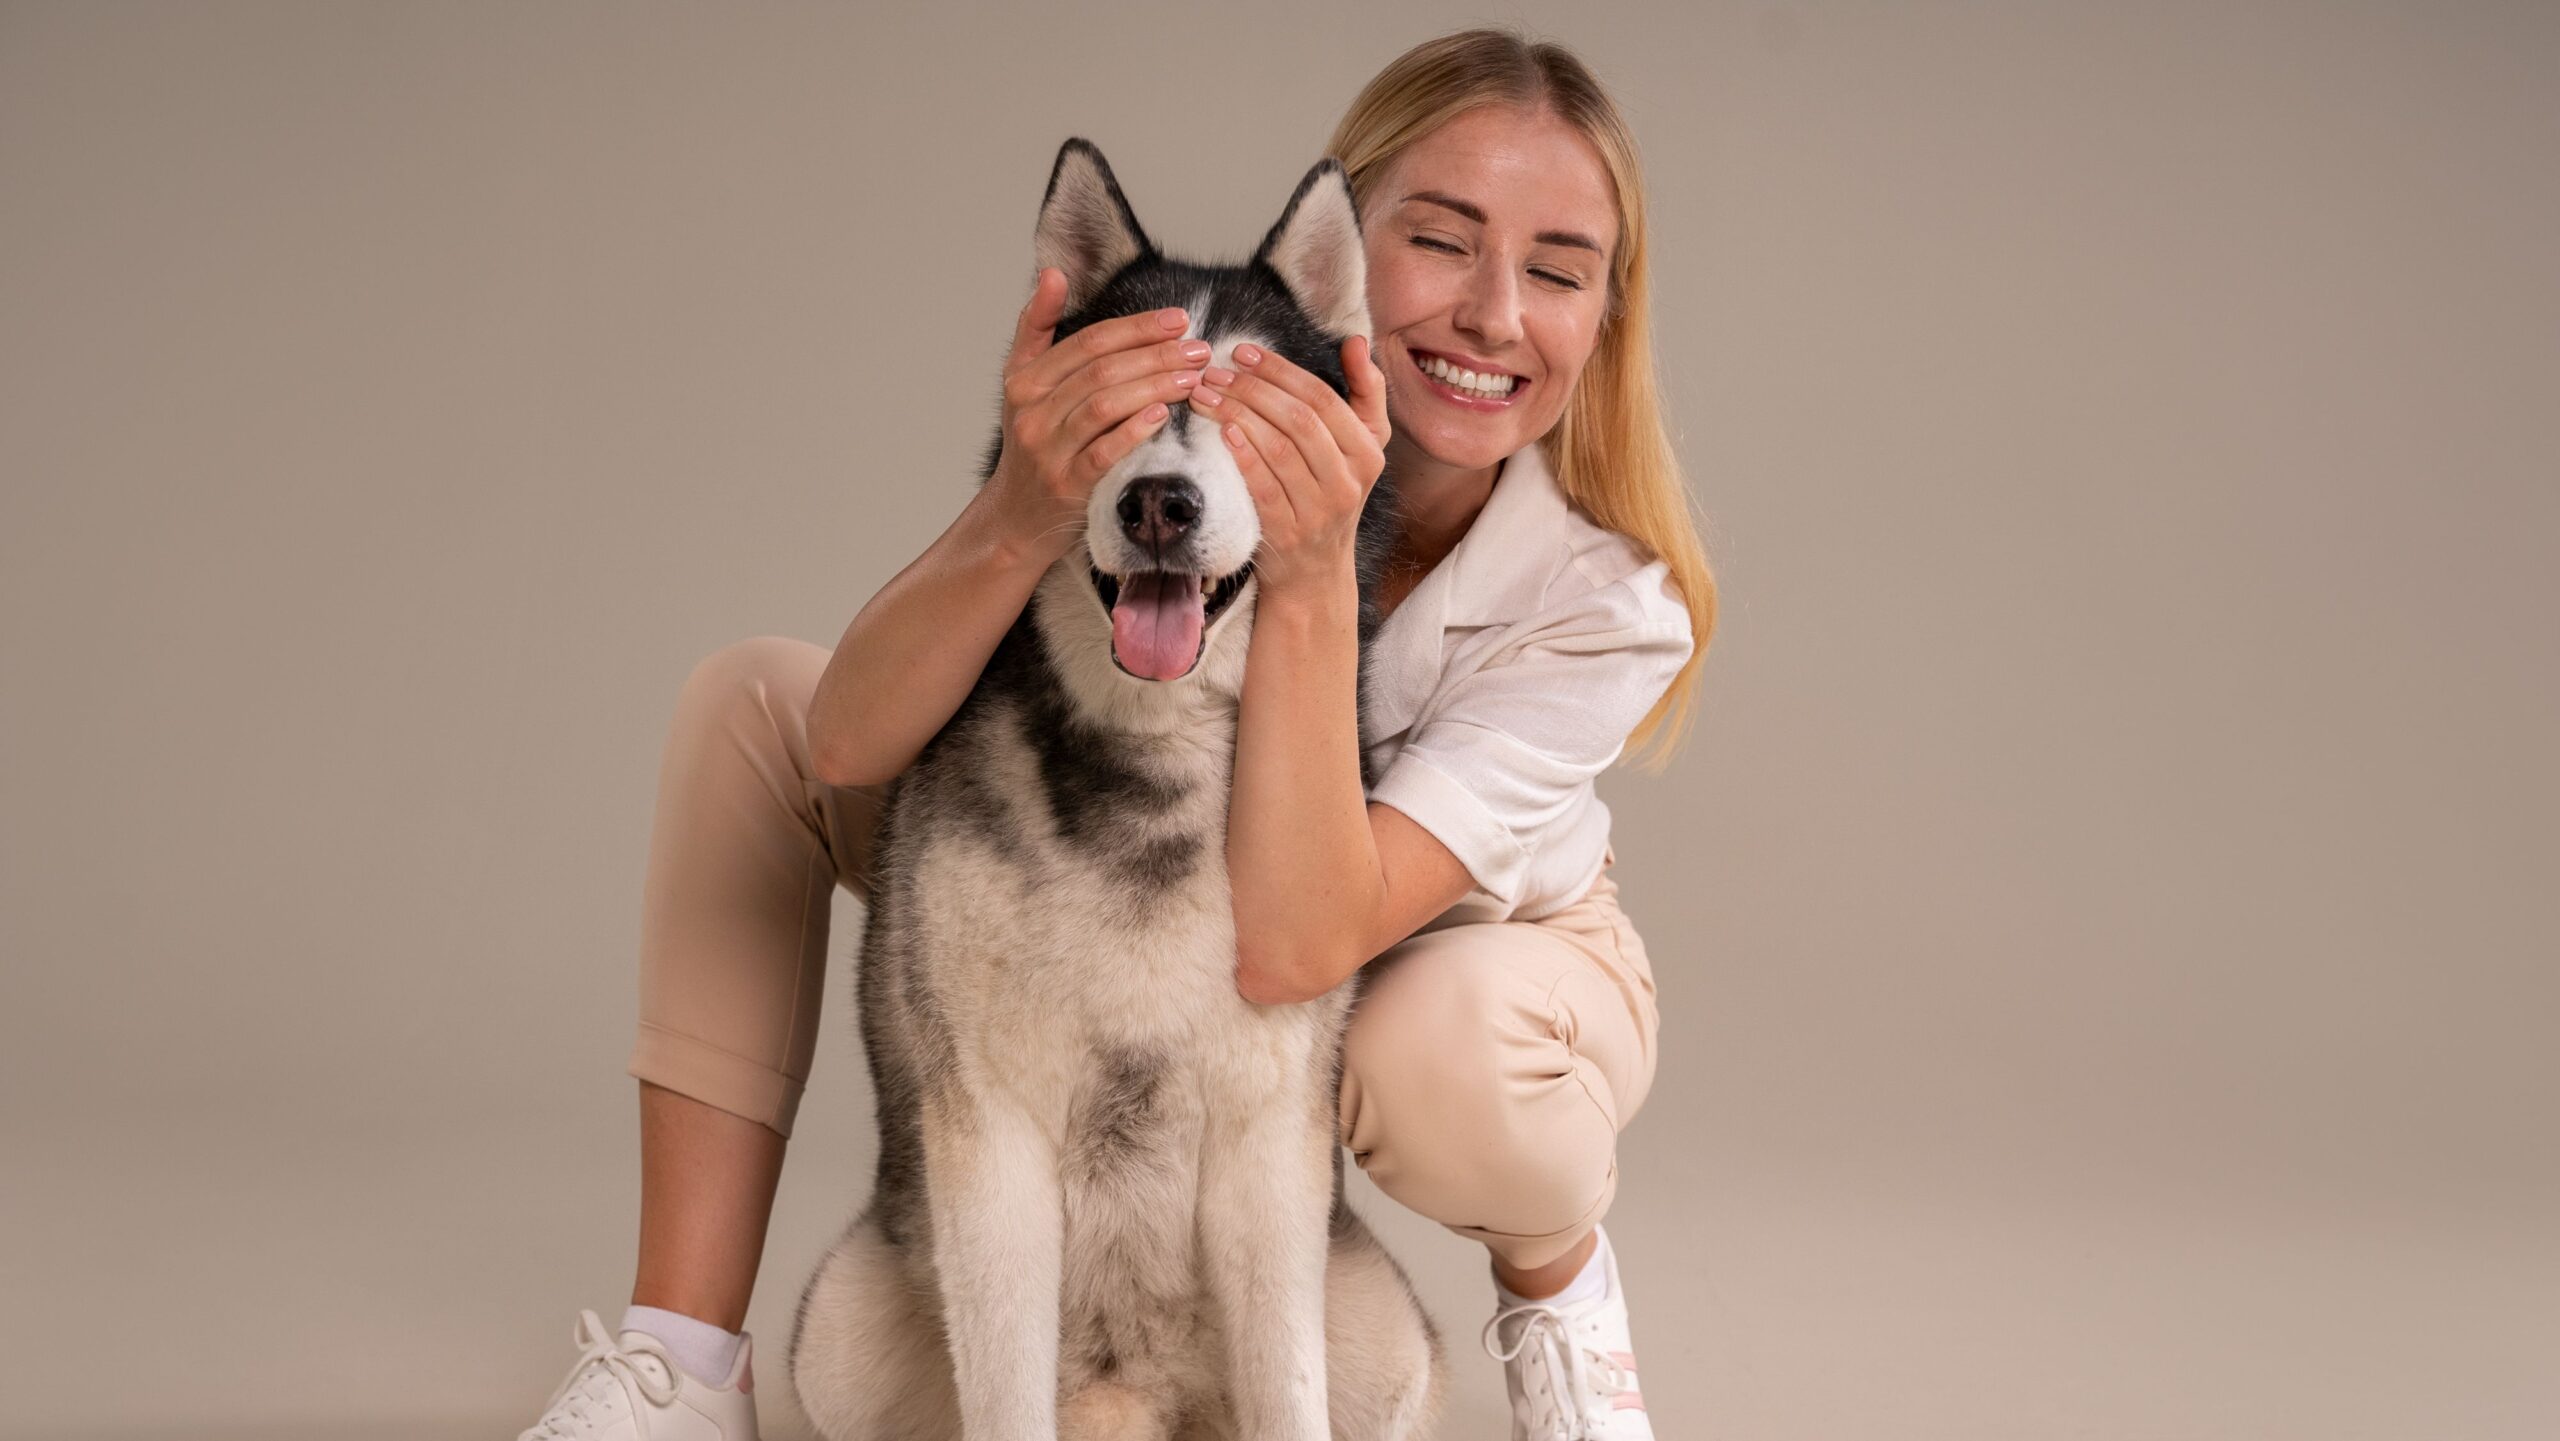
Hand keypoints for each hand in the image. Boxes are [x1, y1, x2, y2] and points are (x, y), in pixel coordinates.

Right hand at [982, 268, 1212, 564]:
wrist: (1016, 515)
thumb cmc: (1034, 441)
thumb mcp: (1024, 382)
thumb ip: (1038, 326)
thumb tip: (1053, 272)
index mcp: (1025, 380)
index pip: (1089, 342)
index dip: (1138, 327)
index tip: (1180, 319)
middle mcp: (1032, 411)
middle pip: (1102, 370)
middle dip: (1156, 355)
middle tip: (1199, 349)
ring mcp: (1047, 450)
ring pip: (1105, 406)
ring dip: (1154, 386)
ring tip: (1193, 378)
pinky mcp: (1066, 486)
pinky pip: (1104, 451)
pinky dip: (1134, 430)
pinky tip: (1164, 414)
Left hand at [1194, 334, 1390, 598]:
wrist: (1316, 570)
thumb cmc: (1331, 493)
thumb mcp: (1360, 446)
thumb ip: (1364, 393)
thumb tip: (1357, 341)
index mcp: (1367, 452)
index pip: (1322, 399)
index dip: (1280, 371)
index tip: (1244, 351)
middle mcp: (1349, 481)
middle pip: (1299, 420)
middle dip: (1252, 389)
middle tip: (1215, 370)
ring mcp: (1320, 510)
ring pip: (1279, 450)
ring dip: (1238, 415)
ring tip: (1205, 394)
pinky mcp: (1289, 533)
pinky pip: (1264, 487)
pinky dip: (1244, 456)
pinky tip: (1221, 432)